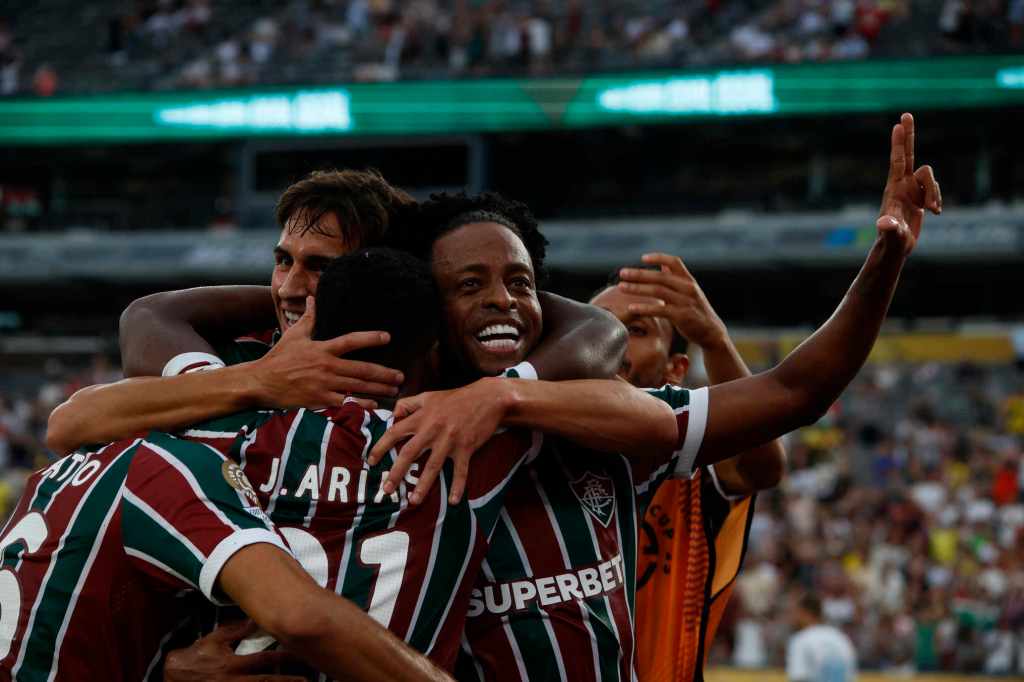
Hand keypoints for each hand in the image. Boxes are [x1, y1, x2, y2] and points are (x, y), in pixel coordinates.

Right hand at [163, 619, 303, 681]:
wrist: (173, 678)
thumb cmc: (195, 657)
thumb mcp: (214, 640)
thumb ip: (236, 630)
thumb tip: (256, 619)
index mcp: (233, 665)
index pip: (264, 660)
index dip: (284, 657)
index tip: (300, 653)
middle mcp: (235, 681)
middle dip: (287, 681)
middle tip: (307, 681)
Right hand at [250, 296, 402, 408]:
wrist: (260, 382)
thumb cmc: (278, 358)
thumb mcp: (294, 335)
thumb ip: (309, 318)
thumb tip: (314, 298)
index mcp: (322, 349)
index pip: (351, 341)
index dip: (370, 338)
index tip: (387, 337)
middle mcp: (326, 367)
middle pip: (362, 369)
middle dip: (384, 373)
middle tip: (401, 375)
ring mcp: (324, 385)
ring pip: (358, 388)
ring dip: (379, 389)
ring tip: (394, 390)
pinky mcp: (319, 401)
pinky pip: (345, 403)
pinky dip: (361, 405)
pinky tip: (374, 406)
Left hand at [367, 378, 511, 504]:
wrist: (487, 398)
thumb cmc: (457, 397)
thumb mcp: (429, 395)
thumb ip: (409, 403)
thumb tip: (393, 415)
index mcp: (421, 417)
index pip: (395, 432)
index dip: (381, 446)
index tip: (371, 461)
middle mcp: (432, 430)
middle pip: (409, 454)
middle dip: (396, 473)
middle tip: (386, 490)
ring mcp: (449, 441)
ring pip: (432, 466)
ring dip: (422, 486)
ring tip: (413, 501)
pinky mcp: (466, 448)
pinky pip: (460, 471)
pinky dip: (458, 486)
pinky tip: (454, 501)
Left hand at [616, 253, 726, 349]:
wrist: (711, 332)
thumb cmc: (695, 311)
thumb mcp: (688, 292)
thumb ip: (675, 278)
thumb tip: (662, 264)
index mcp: (688, 280)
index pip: (674, 262)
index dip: (659, 257)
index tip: (642, 258)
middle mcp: (688, 288)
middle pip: (660, 276)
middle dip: (639, 274)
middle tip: (622, 273)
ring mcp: (685, 301)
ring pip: (658, 291)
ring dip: (637, 288)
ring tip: (621, 287)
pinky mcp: (682, 316)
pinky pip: (660, 310)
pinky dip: (644, 308)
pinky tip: (631, 307)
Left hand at [877, 112, 940, 255]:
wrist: (896, 247)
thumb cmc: (892, 241)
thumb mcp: (892, 234)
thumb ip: (890, 228)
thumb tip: (884, 223)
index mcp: (894, 188)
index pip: (897, 161)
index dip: (899, 144)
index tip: (898, 125)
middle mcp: (902, 185)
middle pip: (909, 154)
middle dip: (909, 135)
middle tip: (906, 114)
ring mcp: (911, 189)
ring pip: (931, 178)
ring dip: (936, 193)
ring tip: (932, 210)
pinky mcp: (920, 196)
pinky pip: (935, 189)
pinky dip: (938, 199)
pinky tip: (934, 212)